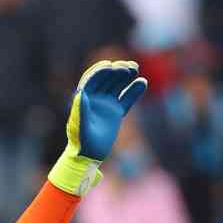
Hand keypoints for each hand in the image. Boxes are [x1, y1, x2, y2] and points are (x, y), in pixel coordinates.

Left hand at [48, 60, 147, 194]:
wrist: (88, 156)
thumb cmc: (81, 142)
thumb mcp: (80, 126)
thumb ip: (80, 110)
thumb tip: (80, 93)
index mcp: (83, 99)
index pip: (92, 80)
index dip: (100, 72)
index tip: (111, 66)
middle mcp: (94, 99)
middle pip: (106, 80)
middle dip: (116, 72)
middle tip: (128, 67)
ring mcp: (105, 105)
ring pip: (116, 86)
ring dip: (125, 77)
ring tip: (135, 69)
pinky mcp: (115, 112)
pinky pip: (126, 99)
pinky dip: (133, 91)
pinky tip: (142, 82)